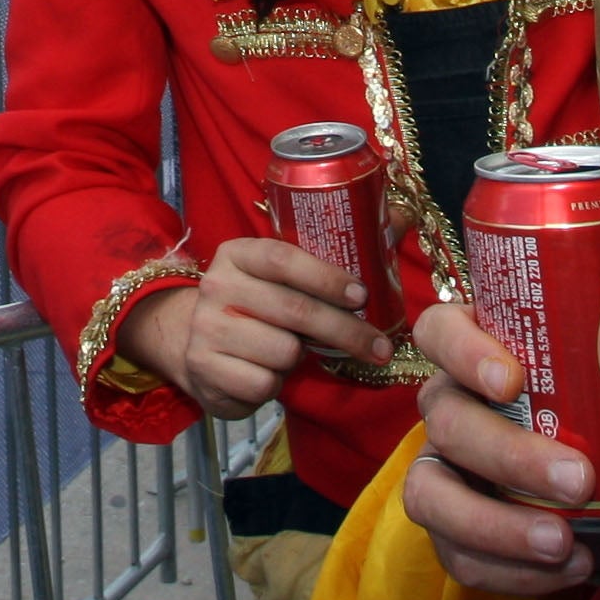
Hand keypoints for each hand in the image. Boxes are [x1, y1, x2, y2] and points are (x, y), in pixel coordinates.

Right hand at [120, 236, 391, 420]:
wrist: (195, 344)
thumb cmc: (257, 306)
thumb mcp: (279, 275)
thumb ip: (329, 253)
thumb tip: (405, 216)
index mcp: (236, 254)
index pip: (282, 257)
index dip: (325, 276)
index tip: (363, 295)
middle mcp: (216, 286)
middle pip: (294, 309)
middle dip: (346, 331)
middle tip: (380, 347)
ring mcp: (206, 329)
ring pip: (283, 351)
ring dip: (300, 359)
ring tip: (292, 350)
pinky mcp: (204, 369)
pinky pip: (264, 383)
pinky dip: (276, 384)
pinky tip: (266, 372)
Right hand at [402, 299, 599, 595]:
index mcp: (479, 348)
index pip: (440, 330)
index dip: (462, 351)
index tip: (512, 380)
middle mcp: (449, 403)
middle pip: (446, 418)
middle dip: (509, 454)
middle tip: (579, 480)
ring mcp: (443, 468)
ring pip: (431, 492)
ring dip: (494, 524)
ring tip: (563, 542)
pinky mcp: (453, 529)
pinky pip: (457, 555)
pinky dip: (508, 570)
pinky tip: (568, 566)